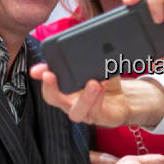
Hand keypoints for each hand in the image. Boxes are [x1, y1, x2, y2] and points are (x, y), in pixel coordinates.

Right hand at [30, 65, 163, 127]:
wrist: (125, 99)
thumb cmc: (104, 82)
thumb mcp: (92, 66)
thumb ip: (79, 58)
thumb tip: (71, 45)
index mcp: (65, 90)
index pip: (48, 85)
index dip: (41, 77)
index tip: (38, 69)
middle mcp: (71, 103)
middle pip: (54, 100)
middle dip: (51, 88)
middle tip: (51, 75)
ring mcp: (85, 112)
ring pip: (76, 111)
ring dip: (84, 96)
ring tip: (93, 82)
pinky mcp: (101, 118)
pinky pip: (97, 111)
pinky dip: (99, 98)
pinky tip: (103, 85)